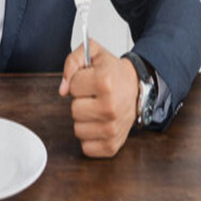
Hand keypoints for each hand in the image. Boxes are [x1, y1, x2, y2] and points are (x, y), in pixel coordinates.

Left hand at [58, 39, 138, 157]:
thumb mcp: (93, 53)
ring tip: (98, 109)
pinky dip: (90, 137)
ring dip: (85, 120)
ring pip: (78, 129)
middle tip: (95, 96)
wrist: (137, 87)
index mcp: (105, 83)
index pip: (72, 86)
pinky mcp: (112, 145)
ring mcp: (112, 128)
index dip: (79, 81)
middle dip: (81, 101)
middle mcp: (110, 107)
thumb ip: (72, 62)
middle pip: (74, 110)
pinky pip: (86, 147)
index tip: (92, 80)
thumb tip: (63, 89)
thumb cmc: (113, 72)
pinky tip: (99, 124)